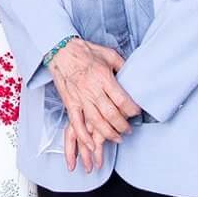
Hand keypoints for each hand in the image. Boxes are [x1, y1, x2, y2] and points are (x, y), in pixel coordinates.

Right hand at [49, 39, 139, 172]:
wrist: (61, 51)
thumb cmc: (85, 51)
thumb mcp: (110, 54)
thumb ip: (123, 66)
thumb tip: (134, 76)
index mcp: (103, 77)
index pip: (122, 100)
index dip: (132, 110)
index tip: (137, 112)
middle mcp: (92, 90)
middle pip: (111, 115)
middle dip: (122, 126)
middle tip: (128, 130)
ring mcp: (80, 98)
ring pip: (96, 122)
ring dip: (108, 134)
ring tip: (117, 138)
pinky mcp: (70, 103)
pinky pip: (76, 123)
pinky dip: (84, 136)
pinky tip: (92, 145)